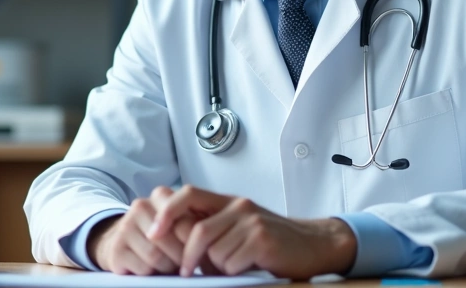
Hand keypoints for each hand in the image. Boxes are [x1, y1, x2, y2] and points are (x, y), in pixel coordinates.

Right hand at [87, 187, 201, 274]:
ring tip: (167, 265)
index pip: (187, 224)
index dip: (195, 245)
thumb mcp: (179, 223)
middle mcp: (140, 206)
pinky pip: (142, 268)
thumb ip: (193, 225)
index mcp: (161, 195)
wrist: (125, 242)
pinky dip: (151, 274)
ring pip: (156, 256)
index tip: (197, 253)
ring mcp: (125, 225)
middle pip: (172, 241)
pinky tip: (150, 269)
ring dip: (166, 267)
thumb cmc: (162, 235)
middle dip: (181, 257)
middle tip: (182, 262)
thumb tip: (208, 242)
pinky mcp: (116, 247)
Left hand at [147, 185, 356, 278]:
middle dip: (188, 256)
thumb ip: (212, 228)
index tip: (152, 232)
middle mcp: (239, 206)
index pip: (188, 195)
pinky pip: (232, 262)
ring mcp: (251, 221)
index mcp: (228, 201)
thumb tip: (172, 244)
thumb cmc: (271, 241)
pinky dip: (234, 272)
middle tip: (186, 271)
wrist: (312, 245)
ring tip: (235, 266)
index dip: (167, 211)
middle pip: (198, 231)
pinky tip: (249, 268)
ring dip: (219, 267)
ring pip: (215, 252)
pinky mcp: (262, 240)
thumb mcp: (238, 227)